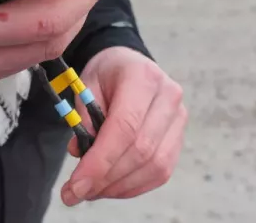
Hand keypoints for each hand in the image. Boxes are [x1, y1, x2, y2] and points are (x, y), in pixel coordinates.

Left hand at [61, 47, 187, 204]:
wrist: (129, 64)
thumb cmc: (106, 74)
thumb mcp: (86, 84)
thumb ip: (83, 117)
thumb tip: (80, 153)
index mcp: (142, 76)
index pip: (125, 127)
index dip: (101, 161)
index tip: (76, 184)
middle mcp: (168, 96)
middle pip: (141, 150)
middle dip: (106, 178)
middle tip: (76, 193)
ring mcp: (178, 117)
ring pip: (155, 166)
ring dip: (120, 186)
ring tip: (91, 191)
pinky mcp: (179, 136)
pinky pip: (162, 171)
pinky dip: (135, 185)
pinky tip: (111, 187)